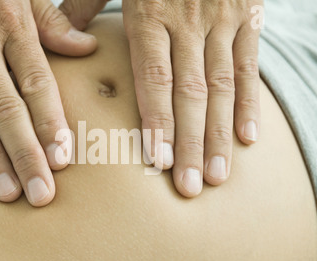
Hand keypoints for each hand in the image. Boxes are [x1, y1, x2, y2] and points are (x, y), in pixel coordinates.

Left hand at [60, 0, 262, 196]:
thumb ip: (84, 5)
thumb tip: (66, 40)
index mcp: (150, 14)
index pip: (154, 78)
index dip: (158, 122)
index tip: (158, 161)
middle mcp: (188, 22)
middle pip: (189, 93)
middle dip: (191, 143)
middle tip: (189, 186)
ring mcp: (222, 20)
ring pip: (222, 86)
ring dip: (220, 135)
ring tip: (216, 175)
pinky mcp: (249, 17)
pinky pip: (250, 66)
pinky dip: (251, 103)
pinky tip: (248, 139)